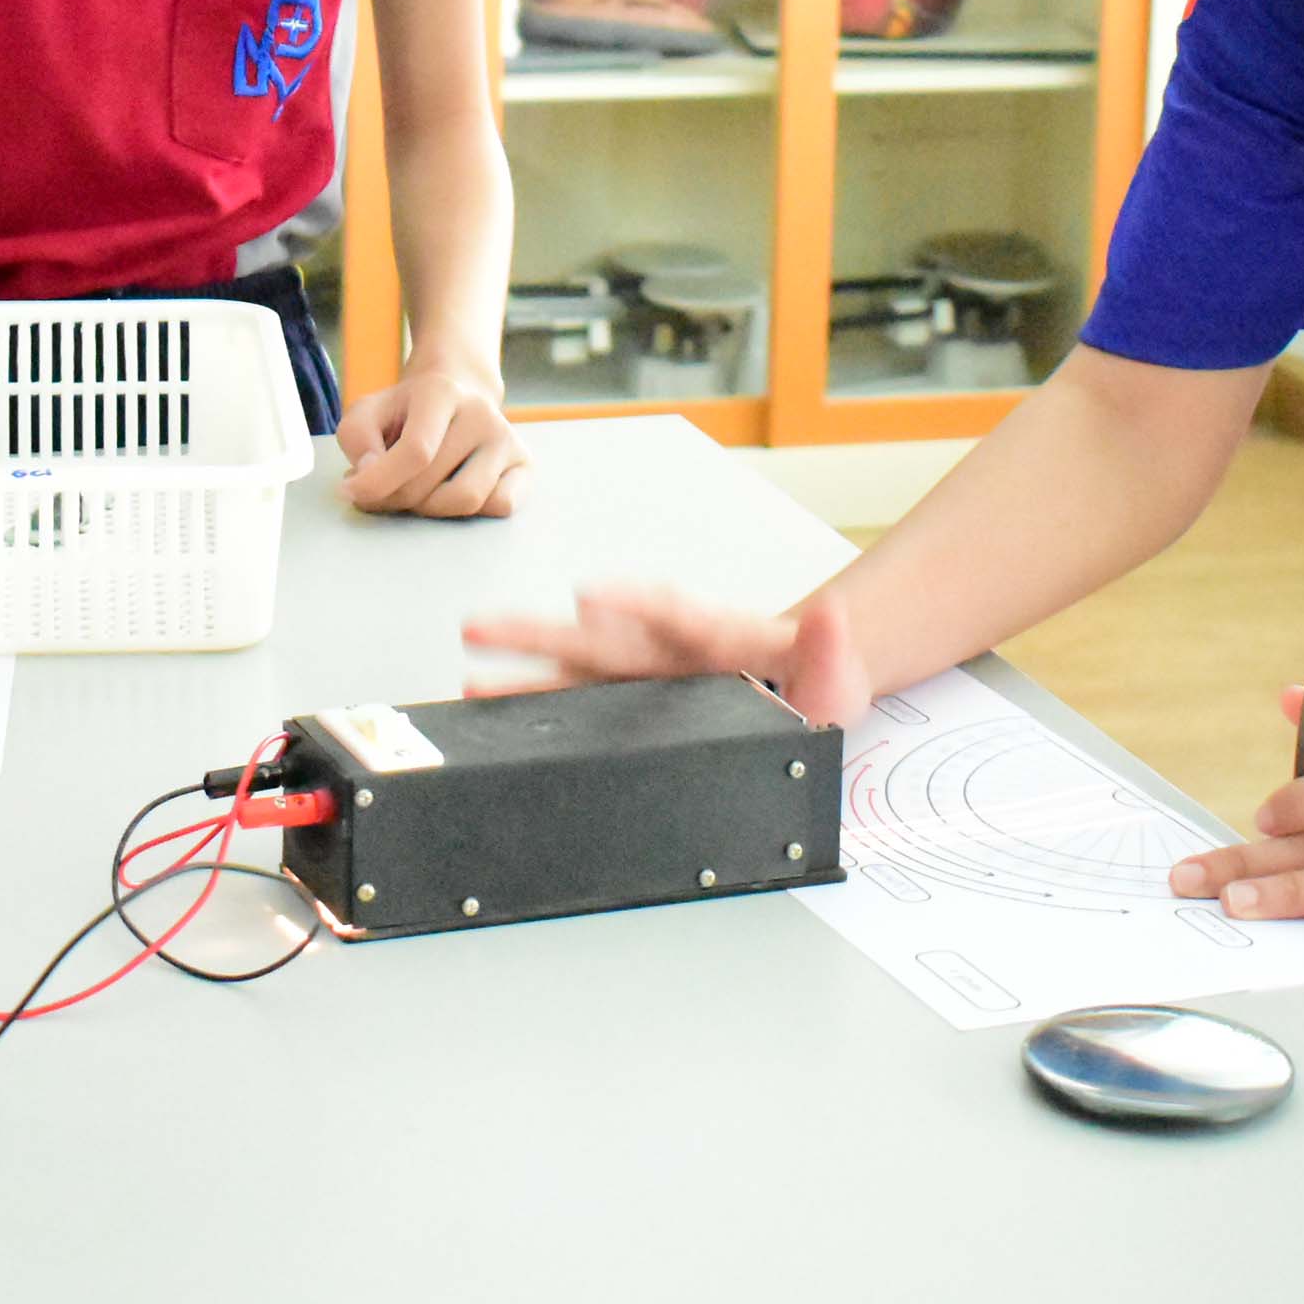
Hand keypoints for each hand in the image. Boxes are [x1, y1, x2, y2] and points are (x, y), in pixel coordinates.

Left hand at [337, 361, 529, 517]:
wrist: (456, 398)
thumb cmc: (406, 412)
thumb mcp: (368, 413)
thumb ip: (357, 438)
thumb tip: (369, 474)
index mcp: (441, 392)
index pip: (415, 452)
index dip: (378, 482)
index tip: (352, 492)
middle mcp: (481, 412)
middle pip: (432, 484)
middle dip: (396, 499)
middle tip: (381, 494)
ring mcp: (507, 438)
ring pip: (466, 501)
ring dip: (431, 508)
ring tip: (416, 492)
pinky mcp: (525, 464)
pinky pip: (499, 506)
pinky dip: (471, 511)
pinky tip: (451, 490)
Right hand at [459, 582, 873, 728]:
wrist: (800, 689)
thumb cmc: (813, 682)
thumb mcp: (835, 669)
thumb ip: (829, 647)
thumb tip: (833, 614)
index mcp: (712, 637)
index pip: (669, 612)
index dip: (629, 603)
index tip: (589, 595)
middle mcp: (662, 649)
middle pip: (595, 637)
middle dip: (538, 634)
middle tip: (480, 626)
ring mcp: (640, 676)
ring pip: (572, 671)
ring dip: (521, 671)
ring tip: (468, 680)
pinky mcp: (628, 704)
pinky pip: (577, 704)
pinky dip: (534, 707)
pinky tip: (487, 707)